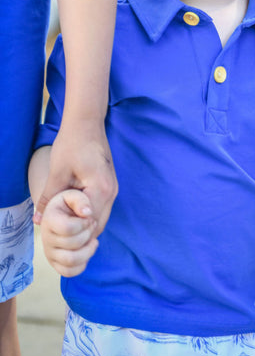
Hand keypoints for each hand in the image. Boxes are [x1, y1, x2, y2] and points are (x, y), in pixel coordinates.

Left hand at [34, 120, 117, 236]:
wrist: (87, 123)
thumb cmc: (72, 144)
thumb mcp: (57, 172)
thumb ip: (49, 198)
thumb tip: (40, 221)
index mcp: (102, 189)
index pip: (90, 224)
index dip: (73, 231)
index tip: (56, 228)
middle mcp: (112, 191)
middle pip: (98, 225)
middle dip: (80, 232)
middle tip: (59, 231)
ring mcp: (113, 188)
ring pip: (101, 218)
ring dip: (84, 224)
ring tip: (64, 222)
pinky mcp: (109, 185)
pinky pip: (101, 208)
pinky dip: (88, 215)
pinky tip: (72, 212)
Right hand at [40, 189, 98, 276]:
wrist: (61, 214)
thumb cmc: (69, 203)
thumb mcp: (73, 195)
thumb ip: (80, 200)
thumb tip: (87, 213)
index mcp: (48, 220)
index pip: (68, 228)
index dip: (84, 223)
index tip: (89, 216)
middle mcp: (45, 238)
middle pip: (73, 244)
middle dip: (89, 233)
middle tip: (92, 224)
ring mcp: (49, 253)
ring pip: (72, 260)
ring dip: (88, 250)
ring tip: (93, 239)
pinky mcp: (56, 263)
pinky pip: (69, 272)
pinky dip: (83, 263)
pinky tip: (88, 248)